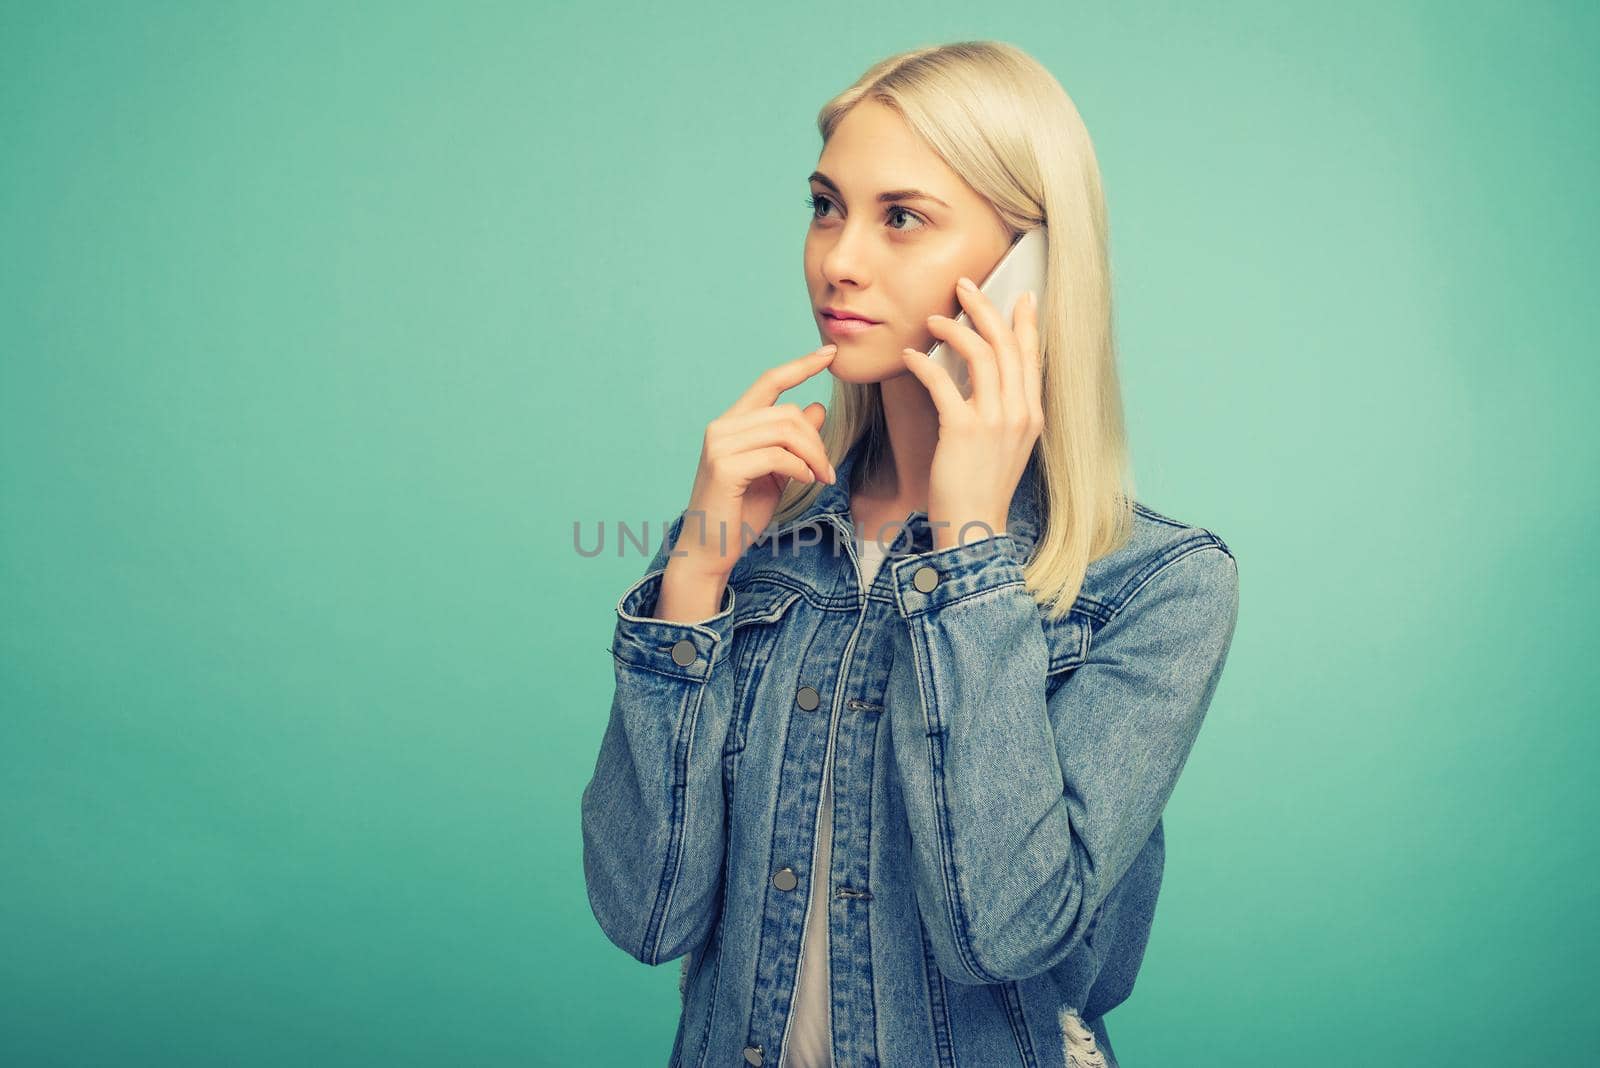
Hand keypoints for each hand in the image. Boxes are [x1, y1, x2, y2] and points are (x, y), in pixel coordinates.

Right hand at [672, 343, 839, 578]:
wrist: (709, 551)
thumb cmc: (740, 513)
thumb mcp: (776, 472)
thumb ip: (792, 441)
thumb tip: (816, 407)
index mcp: (732, 423)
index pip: (769, 381)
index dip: (801, 365)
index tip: (829, 353)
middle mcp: (721, 427)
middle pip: (786, 412)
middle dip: (816, 440)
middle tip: (828, 471)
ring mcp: (720, 445)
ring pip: (785, 431)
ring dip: (813, 456)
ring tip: (821, 478)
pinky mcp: (724, 467)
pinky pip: (777, 455)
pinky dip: (800, 467)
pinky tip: (807, 482)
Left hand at [899, 277, 1042, 551]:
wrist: (974, 528)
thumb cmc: (982, 488)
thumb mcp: (1005, 445)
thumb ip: (1003, 410)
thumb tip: (990, 378)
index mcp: (1032, 414)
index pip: (1032, 356)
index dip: (1025, 321)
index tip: (1021, 295)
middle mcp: (1020, 412)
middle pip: (1006, 344)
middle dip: (985, 307)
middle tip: (964, 285)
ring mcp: (995, 421)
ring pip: (981, 355)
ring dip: (954, 329)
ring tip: (932, 320)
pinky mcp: (963, 431)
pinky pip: (944, 382)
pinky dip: (925, 363)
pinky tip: (910, 355)